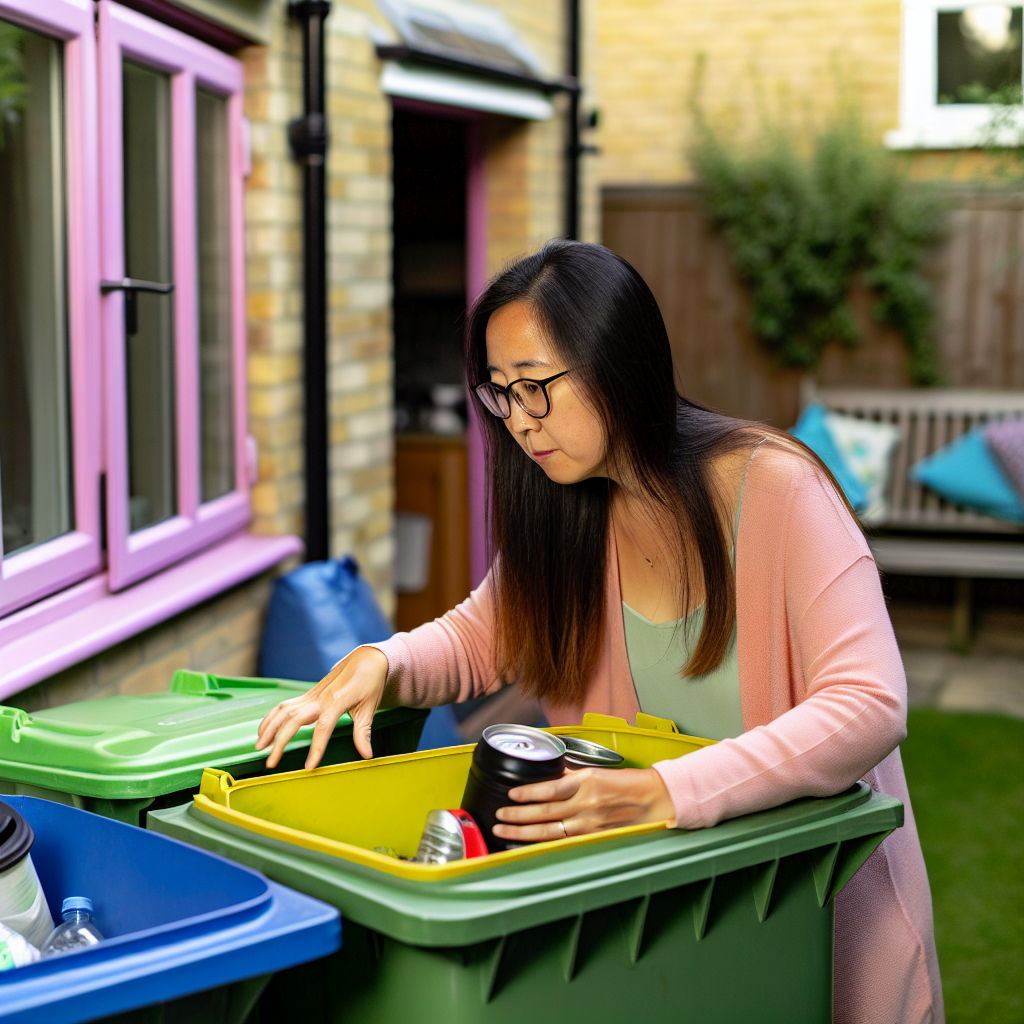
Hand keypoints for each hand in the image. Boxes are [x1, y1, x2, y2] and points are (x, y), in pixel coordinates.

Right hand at [255, 646, 388, 768]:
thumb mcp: (369, 707)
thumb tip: (366, 755)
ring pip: (283, 710)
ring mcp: (312, 695)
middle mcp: (319, 698)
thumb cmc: (370, 683)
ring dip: (269, 727)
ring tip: (259, 746)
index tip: (308, 767)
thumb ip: (363, 733)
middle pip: (293, 720)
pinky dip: (272, 717)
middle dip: (279, 741)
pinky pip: (285, 705)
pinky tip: (265, 729)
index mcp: (336, 702)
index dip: (315, 749)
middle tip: (270, 762)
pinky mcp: (308, 695)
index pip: (322, 729)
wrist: (366, 659)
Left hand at [491, 767, 675, 841]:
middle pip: (544, 813)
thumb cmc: (630, 784)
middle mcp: (586, 804)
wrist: (657, 800)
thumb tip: (551, 777)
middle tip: (498, 817)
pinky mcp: (595, 838)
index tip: (511, 795)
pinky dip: (544, 843)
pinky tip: (529, 844)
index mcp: (587, 783)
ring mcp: (590, 824)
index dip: (527, 793)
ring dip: (524, 832)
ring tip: (505, 830)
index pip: (550, 788)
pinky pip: (564, 842)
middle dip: (517, 816)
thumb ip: (573, 776)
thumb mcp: (598, 772)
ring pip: (550, 831)